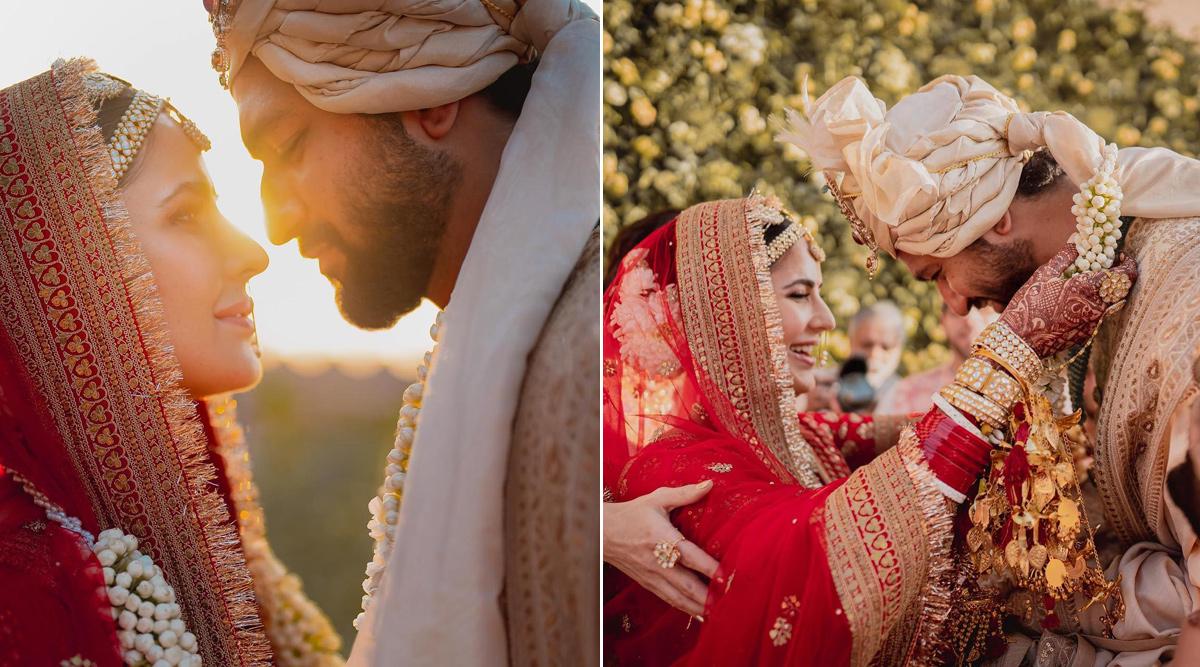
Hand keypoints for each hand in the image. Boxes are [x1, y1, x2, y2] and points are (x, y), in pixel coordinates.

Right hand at [603, 482, 719, 617]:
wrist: (602, 532)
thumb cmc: (633, 513)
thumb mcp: (657, 499)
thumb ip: (685, 494)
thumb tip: (710, 484)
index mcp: (661, 537)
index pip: (691, 557)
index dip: (711, 569)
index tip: (729, 576)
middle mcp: (658, 561)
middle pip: (688, 585)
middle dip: (710, 596)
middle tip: (732, 600)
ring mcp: (652, 576)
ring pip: (680, 598)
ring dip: (701, 607)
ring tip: (722, 613)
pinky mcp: (648, 584)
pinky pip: (670, 600)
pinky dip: (687, 609)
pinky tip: (701, 615)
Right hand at [999, 243, 1137, 358]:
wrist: (1021, 341)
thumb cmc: (1029, 305)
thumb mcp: (1044, 275)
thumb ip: (1065, 256)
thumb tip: (1076, 238)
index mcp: (1088, 288)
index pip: (1125, 274)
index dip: (1127, 262)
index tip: (1120, 255)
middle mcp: (1098, 306)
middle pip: (1124, 288)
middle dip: (1119, 275)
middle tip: (1107, 267)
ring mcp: (1095, 322)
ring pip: (1114, 302)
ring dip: (1109, 290)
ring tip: (1091, 283)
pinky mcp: (1089, 333)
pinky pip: (1101, 314)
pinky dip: (1097, 303)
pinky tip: (1078, 301)